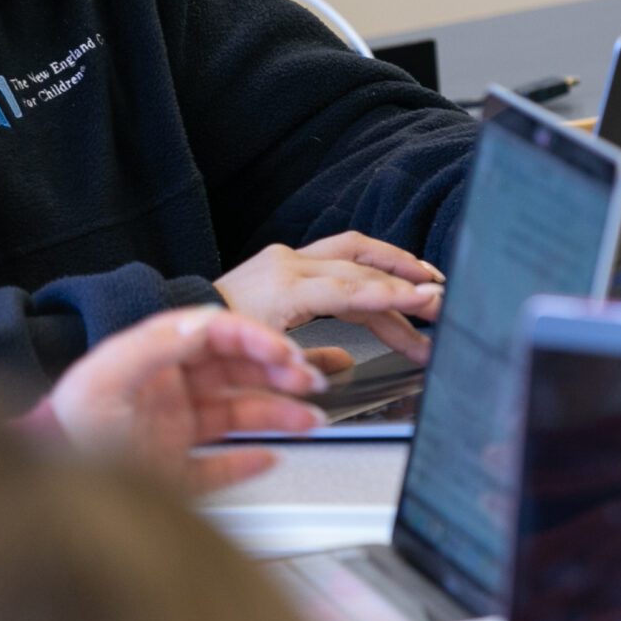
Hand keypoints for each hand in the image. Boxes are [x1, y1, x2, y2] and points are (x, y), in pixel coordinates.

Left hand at [48, 307, 328, 492]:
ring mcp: (173, 432)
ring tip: (309, 421)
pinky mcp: (174, 473)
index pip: (214, 335)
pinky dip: (247, 463)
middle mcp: (167, 392)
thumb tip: (200, 323)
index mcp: (152, 361)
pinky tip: (270, 457)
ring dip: (278, 415)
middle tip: (311, 381)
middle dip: (278, 372)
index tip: (285, 351)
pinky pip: (220, 466)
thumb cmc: (64, 432)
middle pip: (235, 372)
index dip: (255, 338)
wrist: (45, 493)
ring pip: (238, 416)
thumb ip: (152, 348)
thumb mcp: (104, 380)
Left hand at [213, 231, 443, 361]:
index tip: (430, 301)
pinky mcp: (287, 263)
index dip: (395, 297)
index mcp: (283, 288)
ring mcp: (287, 259)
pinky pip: (339, 258)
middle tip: (440, 306)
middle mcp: (288, 265)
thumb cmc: (214, 345)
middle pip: (361, 269)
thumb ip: (306, 367)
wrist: (180, 318)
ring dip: (393, 267)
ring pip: (354, 253)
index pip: (353, 289)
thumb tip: (345, 367)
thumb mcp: (260, 365)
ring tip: (427, 284)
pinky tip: (390, 289)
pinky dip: (369, 272)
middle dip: (405, 288)